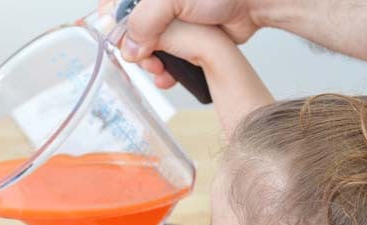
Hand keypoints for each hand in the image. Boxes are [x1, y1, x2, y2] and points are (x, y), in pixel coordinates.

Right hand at [115, 17, 273, 132]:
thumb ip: (144, 21)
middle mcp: (155, 4)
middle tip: (145, 59)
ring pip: (145, 46)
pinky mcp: (183, 36)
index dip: (110, 25)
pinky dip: (163, 69)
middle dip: (133, 50)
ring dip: (149, 63)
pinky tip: (167, 76)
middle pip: (127, 30)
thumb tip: (127, 49)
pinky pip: (164, 56)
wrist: (256, 3)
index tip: (117, 41)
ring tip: (159, 70)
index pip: (113, 6)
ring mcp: (169, 19)